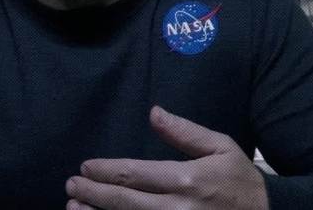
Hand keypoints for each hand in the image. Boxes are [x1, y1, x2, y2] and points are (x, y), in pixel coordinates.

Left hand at [65, 105, 267, 209]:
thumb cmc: (241, 181)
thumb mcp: (220, 146)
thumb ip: (185, 132)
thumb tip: (154, 112)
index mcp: (187, 180)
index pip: (134, 175)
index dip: (105, 171)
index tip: (86, 167)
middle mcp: (177, 208)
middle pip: (124, 203)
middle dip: (92, 194)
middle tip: (70, 186)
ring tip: (73, 207)